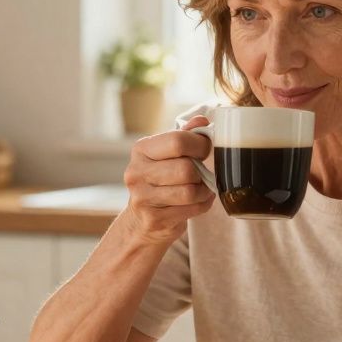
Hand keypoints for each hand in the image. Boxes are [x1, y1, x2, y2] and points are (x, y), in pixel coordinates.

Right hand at [121, 116, 215, 245]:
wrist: (141, 221)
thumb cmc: (161, 181)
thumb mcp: (168, 155)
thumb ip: (185, 135)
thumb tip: (202, 121)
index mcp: (141, 149)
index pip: (178, 141)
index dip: (200, 145)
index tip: (205, 150)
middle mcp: (136, 172)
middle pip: (186, 169)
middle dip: (201, 172)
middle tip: (202, 174)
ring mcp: (142, 198)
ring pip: (190, 191)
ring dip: (204, 190)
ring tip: (202, 188)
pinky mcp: (153, 219)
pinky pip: (192, 209)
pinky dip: (202, 204)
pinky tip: (198, 201)